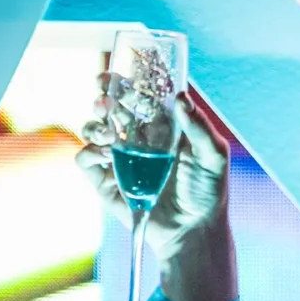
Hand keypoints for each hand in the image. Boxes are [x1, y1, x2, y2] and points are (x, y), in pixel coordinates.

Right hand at [77, 95, 237, 300]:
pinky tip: (104, 154)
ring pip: (94, 126)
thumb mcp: (213, 157)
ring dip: (95, 121)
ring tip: (109, 130)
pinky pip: (86, 158)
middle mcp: (137, 136)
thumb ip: (200, 128)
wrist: (192, 230)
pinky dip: (89, 151)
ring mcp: (119, 156)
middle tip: (104, 92)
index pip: (140, 94)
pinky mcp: (105, 178)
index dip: (127, 79)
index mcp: (162, 125)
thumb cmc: (207, 192)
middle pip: (112, 105)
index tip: (119, 69)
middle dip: (104, 93)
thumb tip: (180, 97)